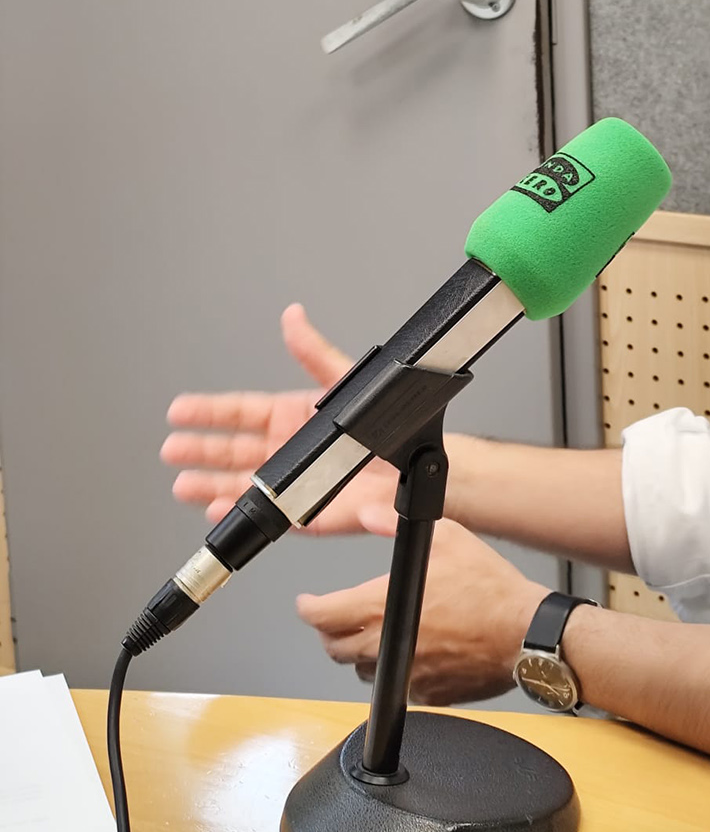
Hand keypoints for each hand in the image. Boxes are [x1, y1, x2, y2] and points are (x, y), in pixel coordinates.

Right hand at [160, 303, 398, 532]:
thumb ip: (314, 353)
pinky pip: (265, 514)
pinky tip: (218, 510)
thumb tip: (294, 317)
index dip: (209, 412)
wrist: (414, 463)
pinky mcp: (304, 511)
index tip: (180, 410)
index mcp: (291, 416)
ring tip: (183, 484)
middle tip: (172, 449)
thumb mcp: (344, 381)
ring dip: (210, 484)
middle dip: (200, 450)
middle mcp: (286, 449)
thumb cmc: (385, 423)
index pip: (240, 413)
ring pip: (239, 484)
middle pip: (231, 450)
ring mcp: (292, 481)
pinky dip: (239, 513)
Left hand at [296, 515, 543, 701]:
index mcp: (382, 606)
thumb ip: (396, 524)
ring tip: (378, 632)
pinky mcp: (425, 694)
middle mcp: (386, 645)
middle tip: (338, 617)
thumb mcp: (446, 538)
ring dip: (362, 653)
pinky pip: (397, 685)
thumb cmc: (489, 588)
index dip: (308, 608)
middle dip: (330, 631)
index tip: (308, 602)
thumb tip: (370, 512)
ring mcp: (405, 674)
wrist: (523, 632)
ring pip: (363, 671)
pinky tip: (415, 651)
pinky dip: (397, 670)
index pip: (322, 615)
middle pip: (334, 649)